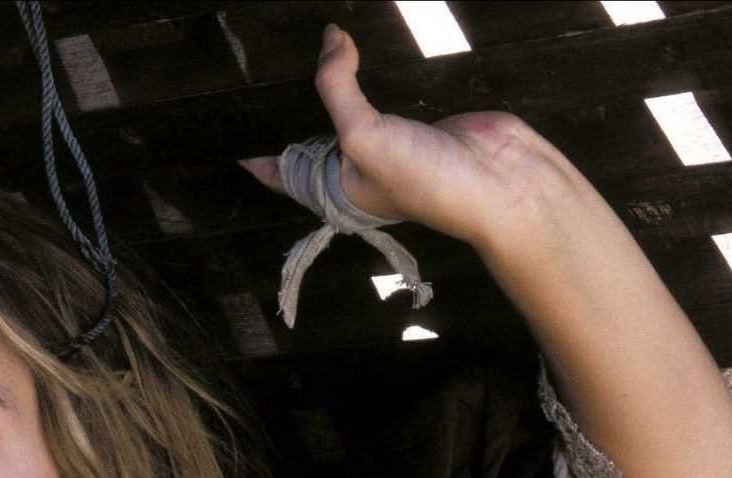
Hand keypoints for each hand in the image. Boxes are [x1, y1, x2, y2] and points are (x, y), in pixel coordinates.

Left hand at [240, 24, 560, 249]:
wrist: (501, 182)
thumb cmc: (426, 179)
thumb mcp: (363, 136)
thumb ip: (337, 85)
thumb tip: (332, 37)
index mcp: (336, 186)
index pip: (284, 170)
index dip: (259, 153)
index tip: (229, 132)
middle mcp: (360, 164)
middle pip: (316, 131)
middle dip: (296, 106)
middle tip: (266, 70)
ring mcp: (393, 139)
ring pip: (354, 105)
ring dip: (338, 81)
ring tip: (311, 48)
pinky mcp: (423, 115)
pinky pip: (391, 88)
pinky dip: (380, 70)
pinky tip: (366, 44)